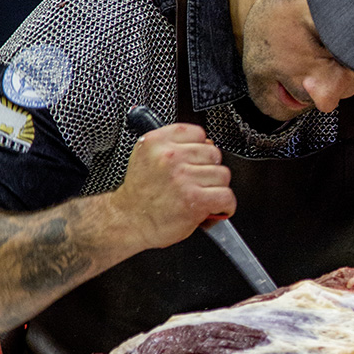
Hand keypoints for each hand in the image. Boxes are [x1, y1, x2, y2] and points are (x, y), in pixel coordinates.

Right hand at [112, 123, 234, 248]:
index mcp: (157, 142)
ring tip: (203, 197)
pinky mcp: (195, 199)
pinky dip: (225, 206)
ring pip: (222, 175)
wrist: (128, 221)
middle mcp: (170, 156)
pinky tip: (215, 209)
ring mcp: (183, 177)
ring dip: (217, 189)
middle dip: (210, 170)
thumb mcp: (147, 158)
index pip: (198, 133)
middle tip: (198, 183)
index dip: (200, 150)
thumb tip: (207, 146)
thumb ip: (173, 147)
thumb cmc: (140, 195)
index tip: (196, 163)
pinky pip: (226, 196)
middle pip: (213, 153)